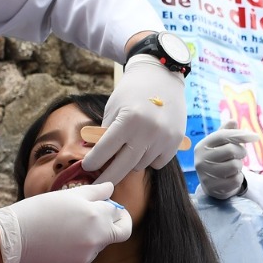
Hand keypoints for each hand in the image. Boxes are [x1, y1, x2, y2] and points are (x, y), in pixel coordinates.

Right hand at [0, 183, 132, 262]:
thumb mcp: (67, 195)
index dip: (116, 208)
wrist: (13, 239)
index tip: (109, 206)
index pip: (120, 213)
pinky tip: (58, 240)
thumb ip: (95, 192)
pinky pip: (85, 255)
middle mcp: (97, 237)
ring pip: (100, 243)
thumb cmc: (38, 211)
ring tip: (66, 226)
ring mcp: (88, 255)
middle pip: (121, 233)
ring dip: (92, 235)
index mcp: (96, 216)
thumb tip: (111, 188)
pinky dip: (78, 247)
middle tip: (105, 218)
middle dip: (118, 224)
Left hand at [83, 53, 185, 184]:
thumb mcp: (113, 107)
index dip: (93, 162)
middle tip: (97, 187)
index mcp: (128, 120)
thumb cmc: (132, 90)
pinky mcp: (175, 142)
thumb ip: (106, 133)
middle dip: (107, 178)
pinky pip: (157, 163)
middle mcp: (148, 131)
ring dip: (131, 162)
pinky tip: (147, 145)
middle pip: (122, 167)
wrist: (162, 75)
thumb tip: (99, 158)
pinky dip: (149, 159)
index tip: (87, 168)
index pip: (105, 150)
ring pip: (140, 165)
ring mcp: (164, 138)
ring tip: (129, 148)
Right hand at [194, 120, 258, 198]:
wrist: (211, 183)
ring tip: (233, 167)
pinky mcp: (213, 188)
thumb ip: (226, 132)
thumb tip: (233, 121)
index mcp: (202, 145)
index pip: (223, 136)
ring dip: (239, 166)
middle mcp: (201, 160)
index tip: (256, 137)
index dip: (241, 135)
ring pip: (235, 166)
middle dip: (241, 152)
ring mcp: (205, 175)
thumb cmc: (218, 158)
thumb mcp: (220, 144)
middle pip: (231, 150)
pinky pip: (236, 180)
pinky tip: (231, 177)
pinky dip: (238, 178)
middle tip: (239, 155)